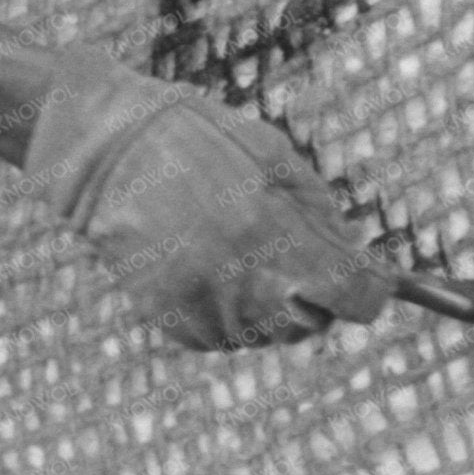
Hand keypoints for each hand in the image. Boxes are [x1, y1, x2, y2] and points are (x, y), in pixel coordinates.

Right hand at [20, 52, 396, 351]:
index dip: (370, 287)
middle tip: (291, 248)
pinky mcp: (173, 325)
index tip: (371, 277)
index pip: (355, 297)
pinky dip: (230, 309)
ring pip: (269, 334)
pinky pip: (226, 333)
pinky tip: (208, 262)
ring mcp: (202, 311)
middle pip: (314, 324)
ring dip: (272, 302)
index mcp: (269, 234)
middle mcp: (238, 284)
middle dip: (317, 294)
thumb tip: (362, 263)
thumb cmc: (196, 140)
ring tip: (238, 246)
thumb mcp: (274, 158)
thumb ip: (323, 216)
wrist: (102, 155)